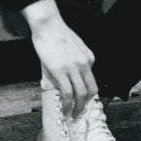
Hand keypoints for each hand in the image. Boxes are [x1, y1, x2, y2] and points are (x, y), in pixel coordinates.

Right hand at [23, 0, 97, 117]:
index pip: (91, 79)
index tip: (80, 99)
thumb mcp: (74, 46)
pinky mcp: (61, 71)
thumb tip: (69, 74)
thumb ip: (75, 60)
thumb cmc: (57, 33)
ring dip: (78, 108)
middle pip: (91, 89)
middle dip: (86, 104)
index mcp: (89, 58)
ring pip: (81, 94)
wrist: (48, 25)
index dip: (86, 92)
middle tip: (79, 112)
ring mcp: (74, 68)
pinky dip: (67, 105)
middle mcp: (85, 64)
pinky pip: (67, 93)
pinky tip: (65, 111)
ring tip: (72, 116)